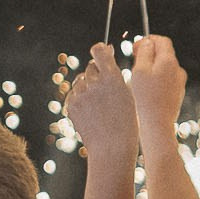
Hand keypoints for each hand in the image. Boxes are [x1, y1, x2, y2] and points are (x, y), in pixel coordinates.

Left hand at [65, 44, 138, 159]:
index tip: (102, 53)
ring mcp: (81, 94)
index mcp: (112, 78)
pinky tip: (92, 113)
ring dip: (88, 87)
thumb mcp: (128, 94)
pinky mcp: (71, 105)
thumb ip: (115, 73)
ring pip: (81, 81)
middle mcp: (94, 83)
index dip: (100, 50)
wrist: (112, 148)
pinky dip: (81, 100)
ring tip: (100, 107)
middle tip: (106, 92)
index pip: (99, 50)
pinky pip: (74, 94)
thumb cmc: (126, 122)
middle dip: (96, 74)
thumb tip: (105, 50)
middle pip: (90, 67)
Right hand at [127, 35, 185, 134]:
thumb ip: (144, 52)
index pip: (162, 41)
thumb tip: (147, 42)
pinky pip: (167, 80)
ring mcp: (179, 83)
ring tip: (138, 78)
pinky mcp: (177, 94)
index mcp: (169, 61)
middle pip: (164, 53)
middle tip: (134, 61)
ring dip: (152, 67)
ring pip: (165, 68)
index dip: (148, 40)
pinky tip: (146, 90)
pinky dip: (156, 80)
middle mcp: (178, 70)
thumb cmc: (145, 97)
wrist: (157, 124)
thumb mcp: (139, 70)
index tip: (135, 48)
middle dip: (149, 54)